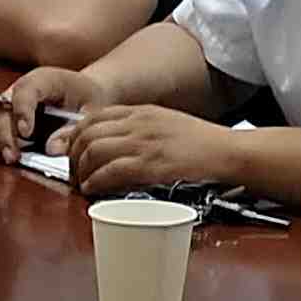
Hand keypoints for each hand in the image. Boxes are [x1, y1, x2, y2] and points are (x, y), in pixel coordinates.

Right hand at [0, 63, 110, 162]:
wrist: (83, 92)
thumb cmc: (87, 97)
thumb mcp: (91, 111)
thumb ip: (73, 130)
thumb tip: (51, 148)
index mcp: (45, 79)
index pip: (26, 90)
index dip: (22, 111)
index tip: (25, 133)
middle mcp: (22, 87)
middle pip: (2, 106)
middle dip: (3, 133)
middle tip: (12, 155)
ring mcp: (11, 99)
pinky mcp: (5, 113)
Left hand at [63, 103, 241, 196]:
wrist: (228, 151)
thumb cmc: (201, 142)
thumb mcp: (165, 123)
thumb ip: (139, 128)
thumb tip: (115, 144)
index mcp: (141, 111)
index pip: (92, 116)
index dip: (74, 136)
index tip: (72, 152)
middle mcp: (138, 123)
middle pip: (87, 133)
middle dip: (72, 156)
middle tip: (73, 174)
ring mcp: (145, 143)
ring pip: (94, 151)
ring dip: (80, 171)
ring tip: (81, 185)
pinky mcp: (152, 165)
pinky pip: (112, 171)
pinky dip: (96, 182)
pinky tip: (93, 190)